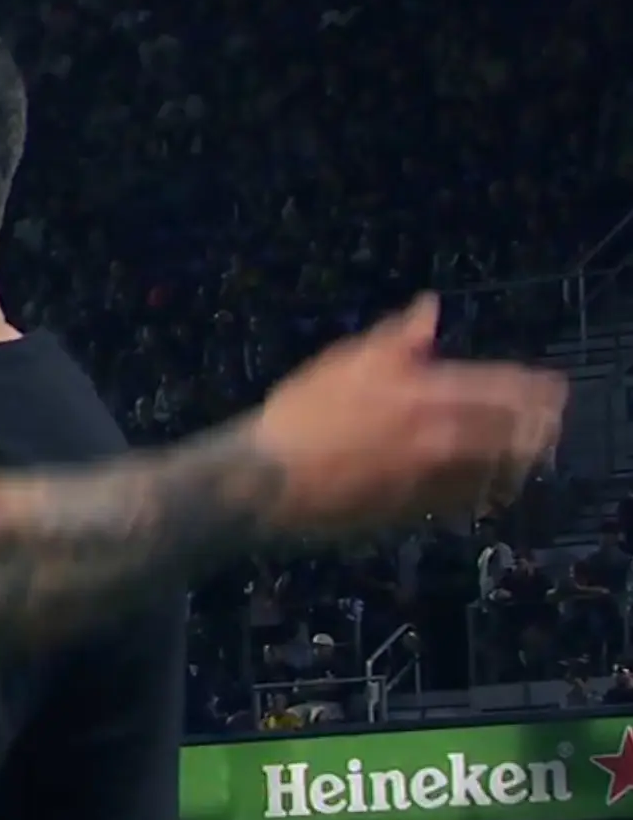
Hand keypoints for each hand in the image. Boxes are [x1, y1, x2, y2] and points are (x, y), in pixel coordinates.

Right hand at [250, 294, 566, 535]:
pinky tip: (487, 490)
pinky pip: (464, 502)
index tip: (555, 389)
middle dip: (536, 429)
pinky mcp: (413, 510)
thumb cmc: (298, 415)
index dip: (532, 388)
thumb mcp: (343, 363)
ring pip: (493, 472)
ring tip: (528, 459)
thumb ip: (395, 339)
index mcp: (422, 394)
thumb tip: (429, 309)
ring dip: (517, 464)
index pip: (497, 389)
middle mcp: (435, 436)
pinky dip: (483, 493)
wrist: (264, 477)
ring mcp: (428, 477)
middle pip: (507, 434)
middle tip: (551, 427)